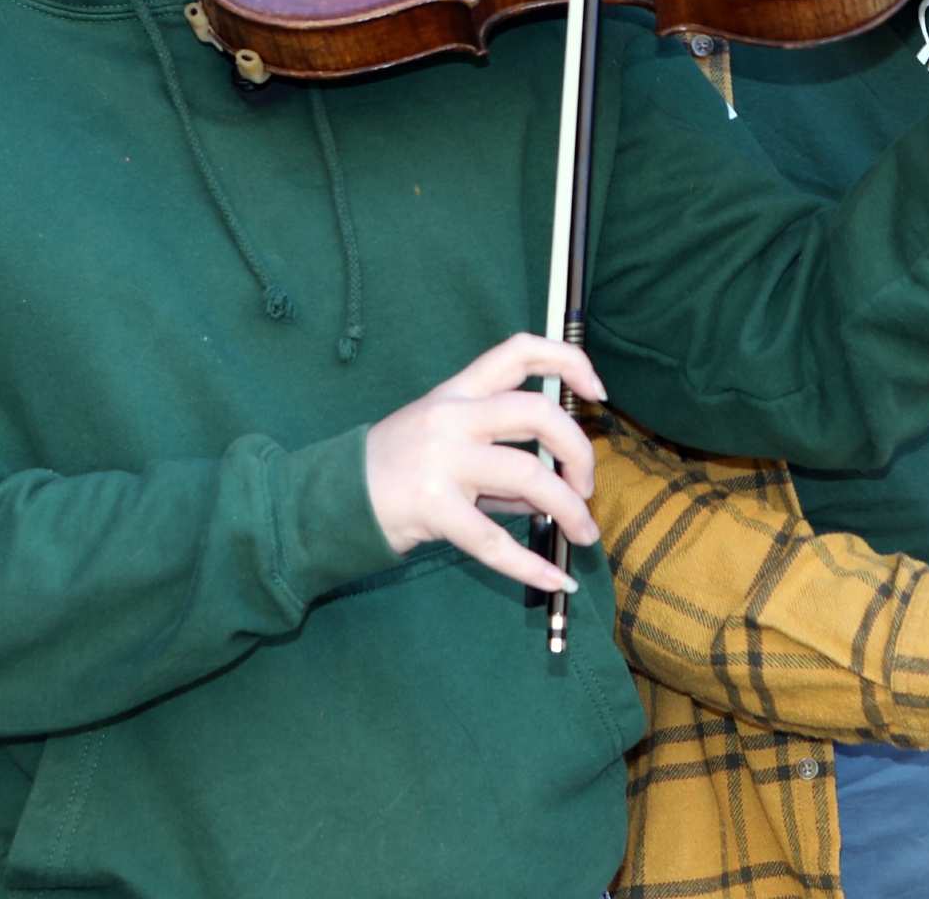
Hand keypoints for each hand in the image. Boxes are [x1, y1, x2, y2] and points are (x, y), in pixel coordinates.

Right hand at [364, 330, 604, 593]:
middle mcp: (451, 416)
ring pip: (527, 475)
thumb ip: (502, 460)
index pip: (518, 352)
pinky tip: (554, 576)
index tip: (599, 392)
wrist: (330, 501)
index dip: (568, 362)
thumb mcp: (446, 444)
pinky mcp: (430, 506)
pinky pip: (492, 539)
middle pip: (537, 413)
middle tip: (587, 485)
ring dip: (568, 508)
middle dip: (578, 450)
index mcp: (457, 392)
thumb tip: (557, 490)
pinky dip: (530, 563)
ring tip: (583, 533)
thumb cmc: (395, 469)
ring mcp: (440, 460)